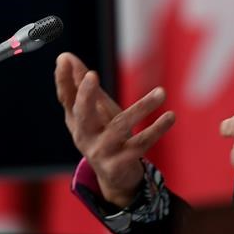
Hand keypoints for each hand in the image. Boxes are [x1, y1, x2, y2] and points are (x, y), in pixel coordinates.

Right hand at [55, 52, 175, 207]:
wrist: (115, 177)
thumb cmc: (103, 133)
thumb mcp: (93, 110)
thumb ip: (81, 85)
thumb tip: (64, 56)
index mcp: (76, 121)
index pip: (66, 97)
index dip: (63, 79)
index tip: (64, 59)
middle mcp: (85, 136)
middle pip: (82, 114)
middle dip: (86, 95)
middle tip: (91, 75)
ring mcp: (102, 151)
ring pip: (120, 126)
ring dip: (142, 107)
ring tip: (162, 92)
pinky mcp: (121, 163)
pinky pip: (141, 144)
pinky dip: (157, 129)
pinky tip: (170, 116)